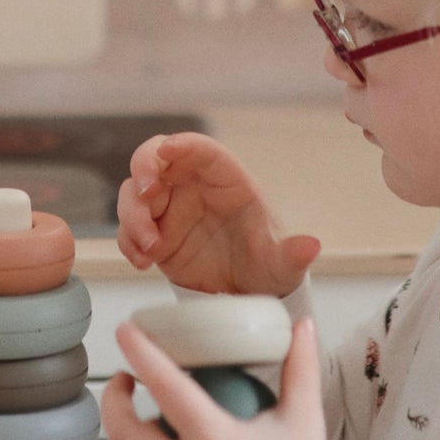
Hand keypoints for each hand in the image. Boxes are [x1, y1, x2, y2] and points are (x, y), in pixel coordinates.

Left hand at [100, 316, 355, 439]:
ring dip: (130, 435)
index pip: (164, 386)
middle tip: (127, 379)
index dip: (140, 353)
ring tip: (150, 420)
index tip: (126, 331)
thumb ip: (299, 367)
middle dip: (115, 397)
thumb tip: (302, 325)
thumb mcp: (304, 420)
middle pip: (122, 428)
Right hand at [117, 132, 321, 295]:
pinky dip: (128, 241)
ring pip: (135, 193)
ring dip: (133, 215)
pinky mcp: (154, 235)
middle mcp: (194, 188)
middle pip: (157, 158)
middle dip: (144, 168)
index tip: (167, 150)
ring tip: (150, 248)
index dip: (183, 145)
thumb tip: (310, 246)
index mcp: (227, 182)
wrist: (246, 295)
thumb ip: (291, 255)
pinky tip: (142, 262)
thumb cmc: (266, 266)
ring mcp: (170, 210)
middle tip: (146, 194)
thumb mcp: (281, 264)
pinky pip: (128, 228)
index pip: (203, 150)